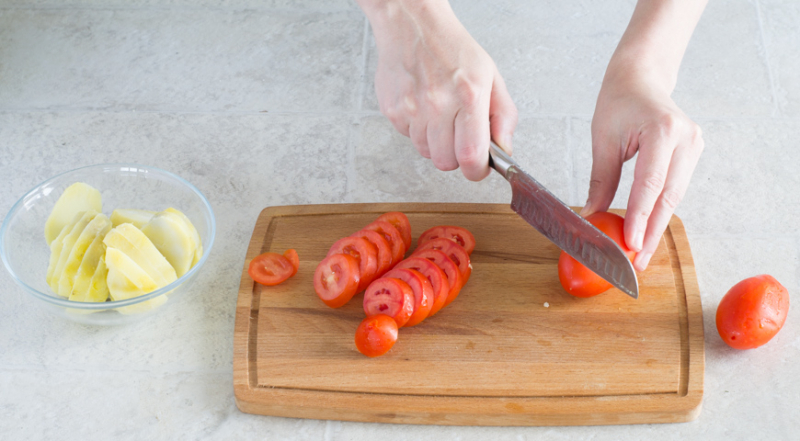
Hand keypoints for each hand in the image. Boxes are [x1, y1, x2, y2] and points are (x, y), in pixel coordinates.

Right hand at [360, 0, 516, 180]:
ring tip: (439, 114)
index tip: (478, 166)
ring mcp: (412, 109)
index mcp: (469, 96)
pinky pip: (408, 138)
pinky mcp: (392, 110)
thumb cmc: (452, 49)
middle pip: (446, 162)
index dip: (476, 170)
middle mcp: (438, 104)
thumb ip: (503, 115)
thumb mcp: (490, 76)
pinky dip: (417, 129)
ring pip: (426, 153)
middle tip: (458, 135)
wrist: (412, 25)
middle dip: (455, 156)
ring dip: (435, 142)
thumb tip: (504, 149)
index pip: (471, 156)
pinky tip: (422, 106)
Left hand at [582, 70, 703, 270]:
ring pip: (674, 196)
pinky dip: (660, 209)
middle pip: (668, 196)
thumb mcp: (603, 139)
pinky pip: (675, 187)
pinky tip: (647, 229)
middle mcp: (686, 138)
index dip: (640, 217)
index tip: (630, 244)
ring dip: (657, 225)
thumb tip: (591, 216)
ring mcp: (695, 145)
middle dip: (651, 231)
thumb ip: (601, 179)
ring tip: (640, 252)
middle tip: (637, 260)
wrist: (641, 78)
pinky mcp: (693, 152)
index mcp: (663, 130)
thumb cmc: (619, 101)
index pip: (650, 183)